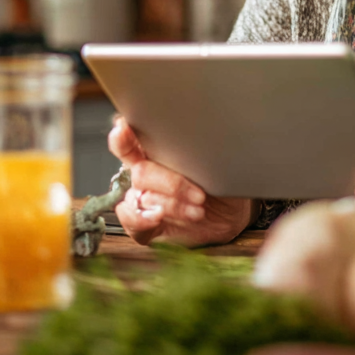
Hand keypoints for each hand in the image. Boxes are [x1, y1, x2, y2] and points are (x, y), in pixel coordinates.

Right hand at [107, 116, 255, 246]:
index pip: (131, 140)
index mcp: (156, 152)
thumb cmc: (220, 180)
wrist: (231, 214)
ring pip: (141, 197)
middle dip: (171, 183)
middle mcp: (145, 174)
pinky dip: (143, 219)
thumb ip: (198, 147)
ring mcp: (143, 199)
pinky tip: (159, 216)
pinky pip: (131, 222)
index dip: (123, 135)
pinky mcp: (144, 225)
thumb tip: (194, 132)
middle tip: (199, 192)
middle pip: (141, 172)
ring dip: (171, 204)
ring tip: (198, 208)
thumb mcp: (216, 160)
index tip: (123, 129)